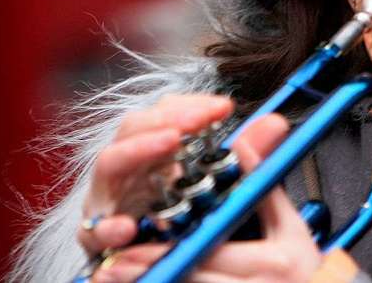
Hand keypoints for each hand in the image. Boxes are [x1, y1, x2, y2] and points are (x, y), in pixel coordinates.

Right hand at [77, 94, 323, 282]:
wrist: (149, 271)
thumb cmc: (179, 224)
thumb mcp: (215, 189)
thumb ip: (243, 156)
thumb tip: (275, 125)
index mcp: (154, 153)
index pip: (165, 113)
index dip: (191, 105)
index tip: (223, 108)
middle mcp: (128, 170)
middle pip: (134, 127)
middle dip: (167, 116)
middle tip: (197, 120)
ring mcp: (108, 201)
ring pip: (110, 164)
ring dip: (138, 149)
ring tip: (170, 141)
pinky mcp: (97, 240)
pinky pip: (96, 229)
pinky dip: (109, 226)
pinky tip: (128, 227)